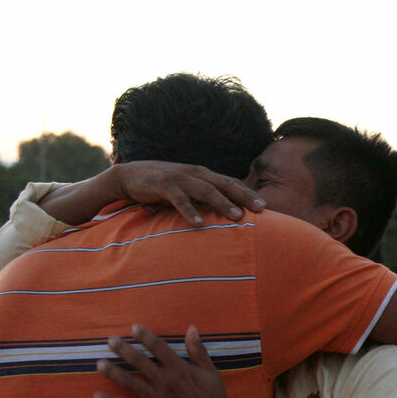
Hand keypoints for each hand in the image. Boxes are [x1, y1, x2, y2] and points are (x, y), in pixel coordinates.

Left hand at [95, 325, 238, 397]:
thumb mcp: (211, 373)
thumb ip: (198, 351)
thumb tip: (191, 328)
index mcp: (179, 368)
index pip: (158, 347)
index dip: (145, 336)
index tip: (134, 328)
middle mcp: (164, 380)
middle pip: (138, 360)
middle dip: (123, 349)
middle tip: (110, 340)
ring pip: (129, 381)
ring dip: (112, 372)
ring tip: (99, 364)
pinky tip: (97, 397)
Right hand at [114, 162, 265, 224]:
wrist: (130, 175)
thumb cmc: (164, 186)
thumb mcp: (188, 189)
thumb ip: (205, 197)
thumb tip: (225, 212)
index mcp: (203, 174)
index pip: (231, 183)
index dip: (248, 193)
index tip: (266, 206)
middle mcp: (195, 174)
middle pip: (225, 184)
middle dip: (244, 196)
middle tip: (261, 210)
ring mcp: (180, 178)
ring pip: (206, 190)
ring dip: (223, 204)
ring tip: (237, 217)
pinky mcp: (164, 185)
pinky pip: (180, 199)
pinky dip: (190, 211)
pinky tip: (199, 224)